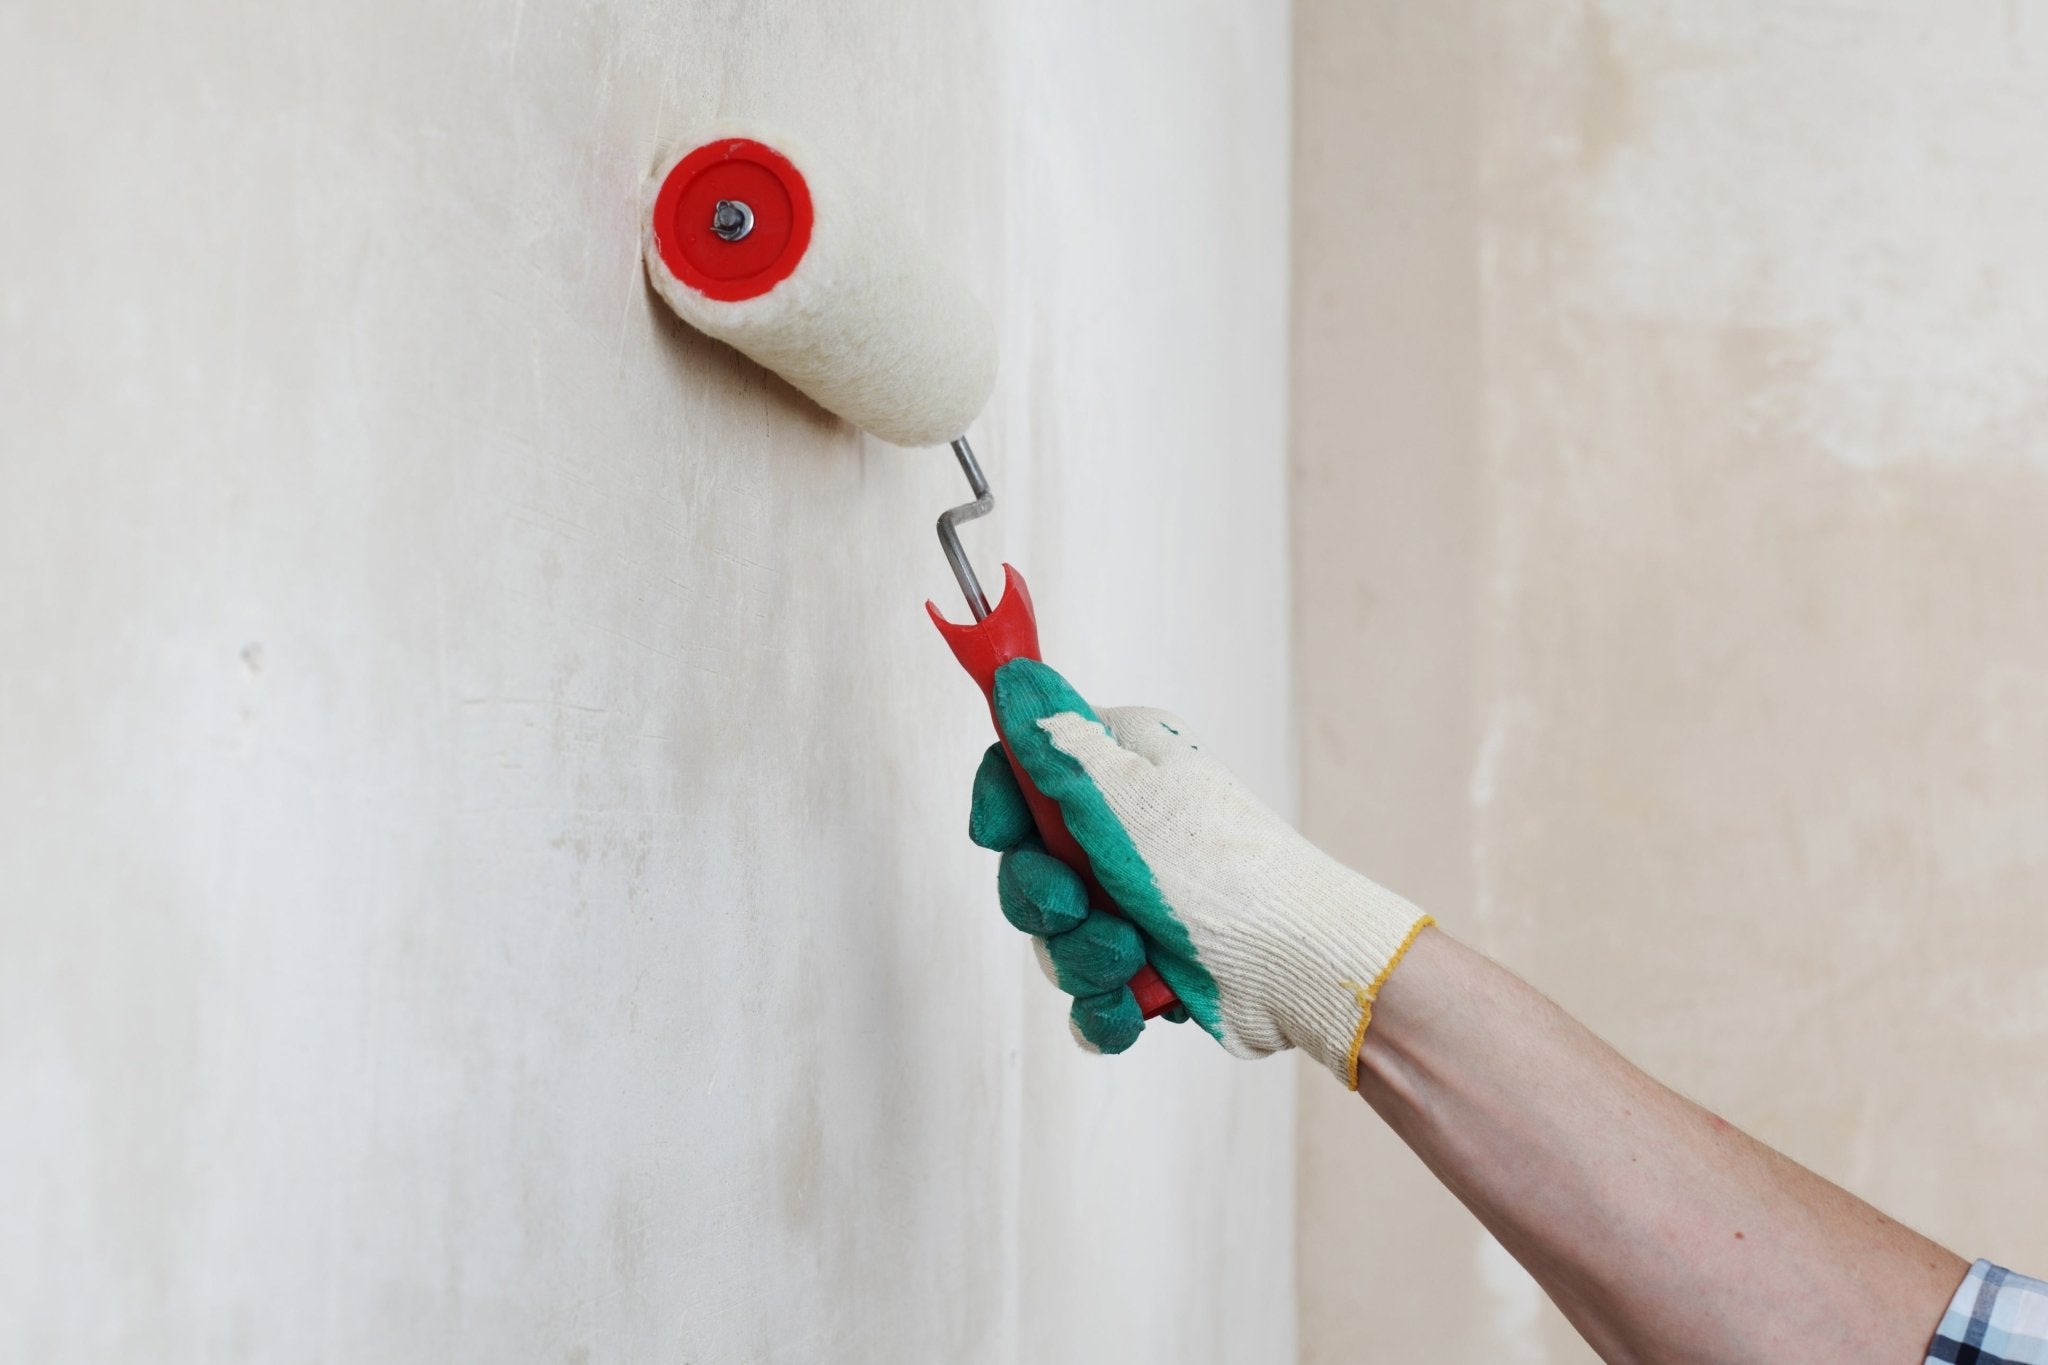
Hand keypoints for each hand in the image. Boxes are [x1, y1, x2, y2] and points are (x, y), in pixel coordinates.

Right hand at [968, 658, 1433, 1085]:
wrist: (1297, 966)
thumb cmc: (1223, 870)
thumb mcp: (1124, 793)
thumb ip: (1055, 741)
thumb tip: (1014, 674)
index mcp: (1121, 767)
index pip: (1024, 770)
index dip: (1001, 804)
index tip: (998, 835)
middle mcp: (1125, 828)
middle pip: (1028, 863)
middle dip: (1046, 901)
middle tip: (1079, 906)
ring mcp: (1135, 899)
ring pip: (1055, 935)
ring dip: (1083, 956)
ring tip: (1131, 958)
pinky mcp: (1148, 963)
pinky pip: (1088, 991)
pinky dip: (1105, 1006)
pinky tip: (1132, 1005)